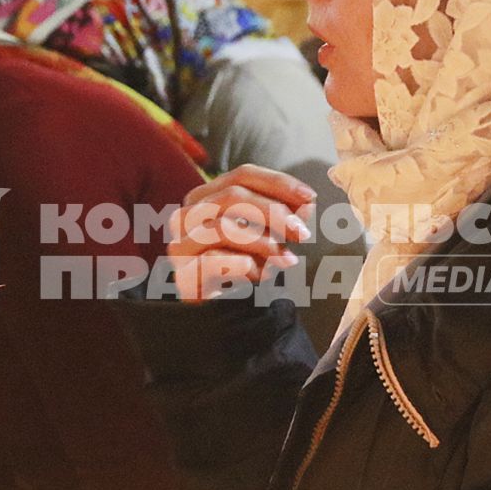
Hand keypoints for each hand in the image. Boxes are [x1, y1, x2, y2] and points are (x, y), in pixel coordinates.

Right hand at [167, 165, 315, 300]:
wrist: (219, 314)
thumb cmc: (242, 267)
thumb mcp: (264, 235)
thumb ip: (282, 216)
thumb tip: (307, 202)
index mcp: (204, 197)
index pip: (241, 175)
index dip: (278, 183)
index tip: (309, 196)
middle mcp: (186, 216)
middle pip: (232, 196)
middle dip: (274, 212)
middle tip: (302, 232)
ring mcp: (181, 246)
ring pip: (223, 227)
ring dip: (263, 242)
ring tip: (287, 260)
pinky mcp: (184, 276)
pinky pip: (214, 261)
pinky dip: (243, 265)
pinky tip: (260, 274)